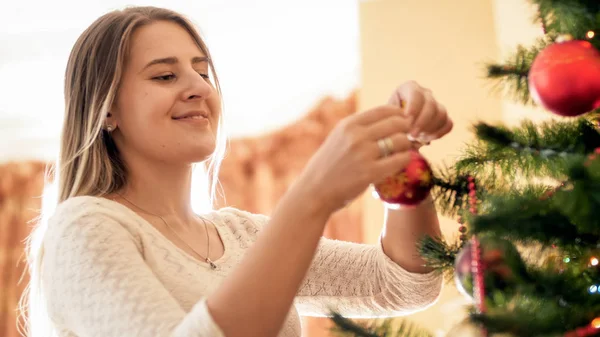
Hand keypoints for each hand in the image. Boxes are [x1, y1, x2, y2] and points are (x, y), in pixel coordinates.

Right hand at [296, 105, 413, 213]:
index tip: (401, 124)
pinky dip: (405, 159)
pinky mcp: (370, 173)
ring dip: (407, 145)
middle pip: (396, 123)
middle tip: (406, 138)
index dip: (399, 115)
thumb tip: (389, 119)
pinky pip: (400, 160)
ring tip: (403, 151)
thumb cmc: (329, 165)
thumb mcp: (339, 138)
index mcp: (349, 124)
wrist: (314, 191)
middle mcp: (356, 136)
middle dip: (406, 130)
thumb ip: (359, 128)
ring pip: (401, 140)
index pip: (384, 110)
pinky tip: (401, 162)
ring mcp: (363, 154)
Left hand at [388, 81, 452, 146]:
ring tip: (416, 138)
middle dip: (422, 122)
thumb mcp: (386, 115)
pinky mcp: (442, 117)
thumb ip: (394, 118)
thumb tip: (405, 127)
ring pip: (441, 114)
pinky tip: (426, 139)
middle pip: (431, 105)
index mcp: (409, 87)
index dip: (413, 106)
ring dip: (430, 129)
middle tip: (411, 136)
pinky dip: (439, 133)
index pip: (416, 93)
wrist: (394, 125)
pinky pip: (448, 124)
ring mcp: (436, 104)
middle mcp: (425, 93)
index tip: (407, 119)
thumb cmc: (387, 118)